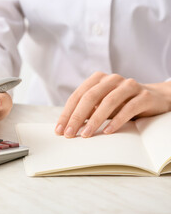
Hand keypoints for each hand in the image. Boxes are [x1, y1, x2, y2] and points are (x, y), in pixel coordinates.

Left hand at [55, 71, 170, 137]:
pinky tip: (107, 131)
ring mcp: (128, 86)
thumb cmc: (121, 103)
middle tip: (69, 134)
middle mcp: (111, 79)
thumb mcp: (101, 105)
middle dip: (77, 117)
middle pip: (89, 97)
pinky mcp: (144, 96)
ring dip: (94, 120)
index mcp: (97, 79)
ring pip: (108, 102)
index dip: (67, 113)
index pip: (77, 96)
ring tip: (86, 134)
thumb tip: (67, 126)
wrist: (154, 97)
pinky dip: (117, 121)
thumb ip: (86, 111)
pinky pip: (128, 108)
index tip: (59, 130)